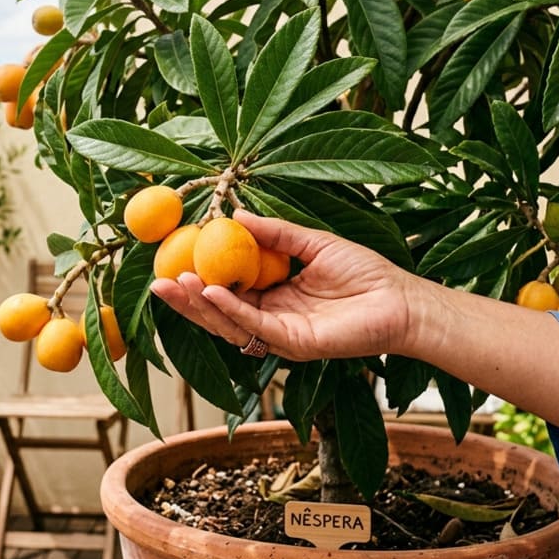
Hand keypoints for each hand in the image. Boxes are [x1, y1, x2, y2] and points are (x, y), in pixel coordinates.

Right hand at [150, 211, 421, 360]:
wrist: (402, 299)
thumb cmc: (365, 273)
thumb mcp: (312, 242)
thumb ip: (275, 232)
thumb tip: (235, 214)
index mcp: (274, 297)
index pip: (226, 291)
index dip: (199, 280)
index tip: (173, 260)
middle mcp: (272, 319)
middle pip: (219, 313)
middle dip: (187, 300)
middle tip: (156, 282)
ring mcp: (282, 335)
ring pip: (230, 324)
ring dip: (201, 306)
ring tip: (176, 284)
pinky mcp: (296, 344)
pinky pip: (256, 327)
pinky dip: (232, 310)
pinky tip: (213, 291)